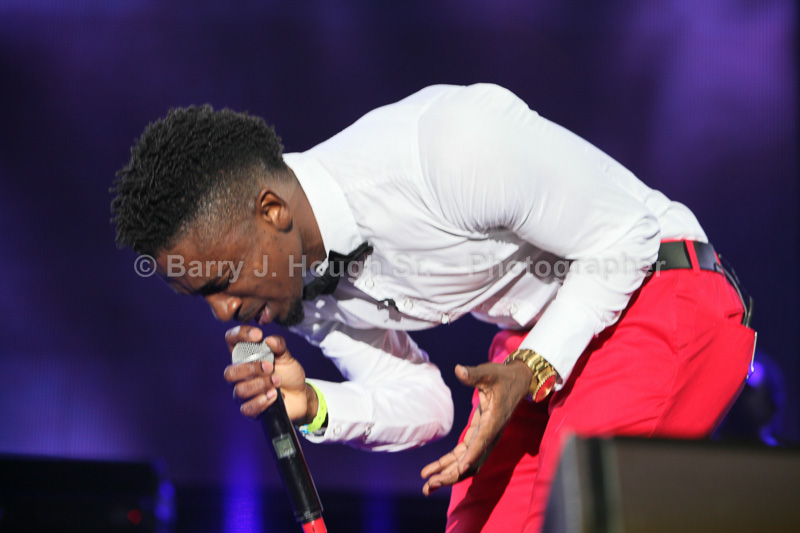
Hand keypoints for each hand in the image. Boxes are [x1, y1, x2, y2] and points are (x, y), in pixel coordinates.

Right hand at [223, 326, 314, 422]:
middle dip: (251, 369)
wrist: (300, 396)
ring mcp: (243, 394)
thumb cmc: (288, 374)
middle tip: (269, 367)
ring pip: (240, 391)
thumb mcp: (287, 357)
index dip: (240, 334)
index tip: (258, 335)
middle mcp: (240, 375)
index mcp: (245, 357)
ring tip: (277, 381)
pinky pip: (247, 408)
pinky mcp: (250, 410)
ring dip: (261, 384)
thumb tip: (270, 340)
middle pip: (230, 372)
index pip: (231, 340)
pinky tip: (274, 395)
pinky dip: (262, 401)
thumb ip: (280, 346)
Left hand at [420, 361, 531, 494]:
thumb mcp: (489, 372)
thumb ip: (474, 374)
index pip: (482, 440)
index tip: (460, 469)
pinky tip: (432, 471)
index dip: (472, 455)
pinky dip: (449, 463)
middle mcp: (490, 433)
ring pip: (466, 462)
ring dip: (448, 474)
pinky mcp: (479, 436)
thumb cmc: (503, 376)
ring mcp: (484, 437)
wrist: (518, 382)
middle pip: (472, 460)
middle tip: (430, 484)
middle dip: (452, 474)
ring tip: (427, 485)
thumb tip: (459, 370)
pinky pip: (463, 454)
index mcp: (494, 420)